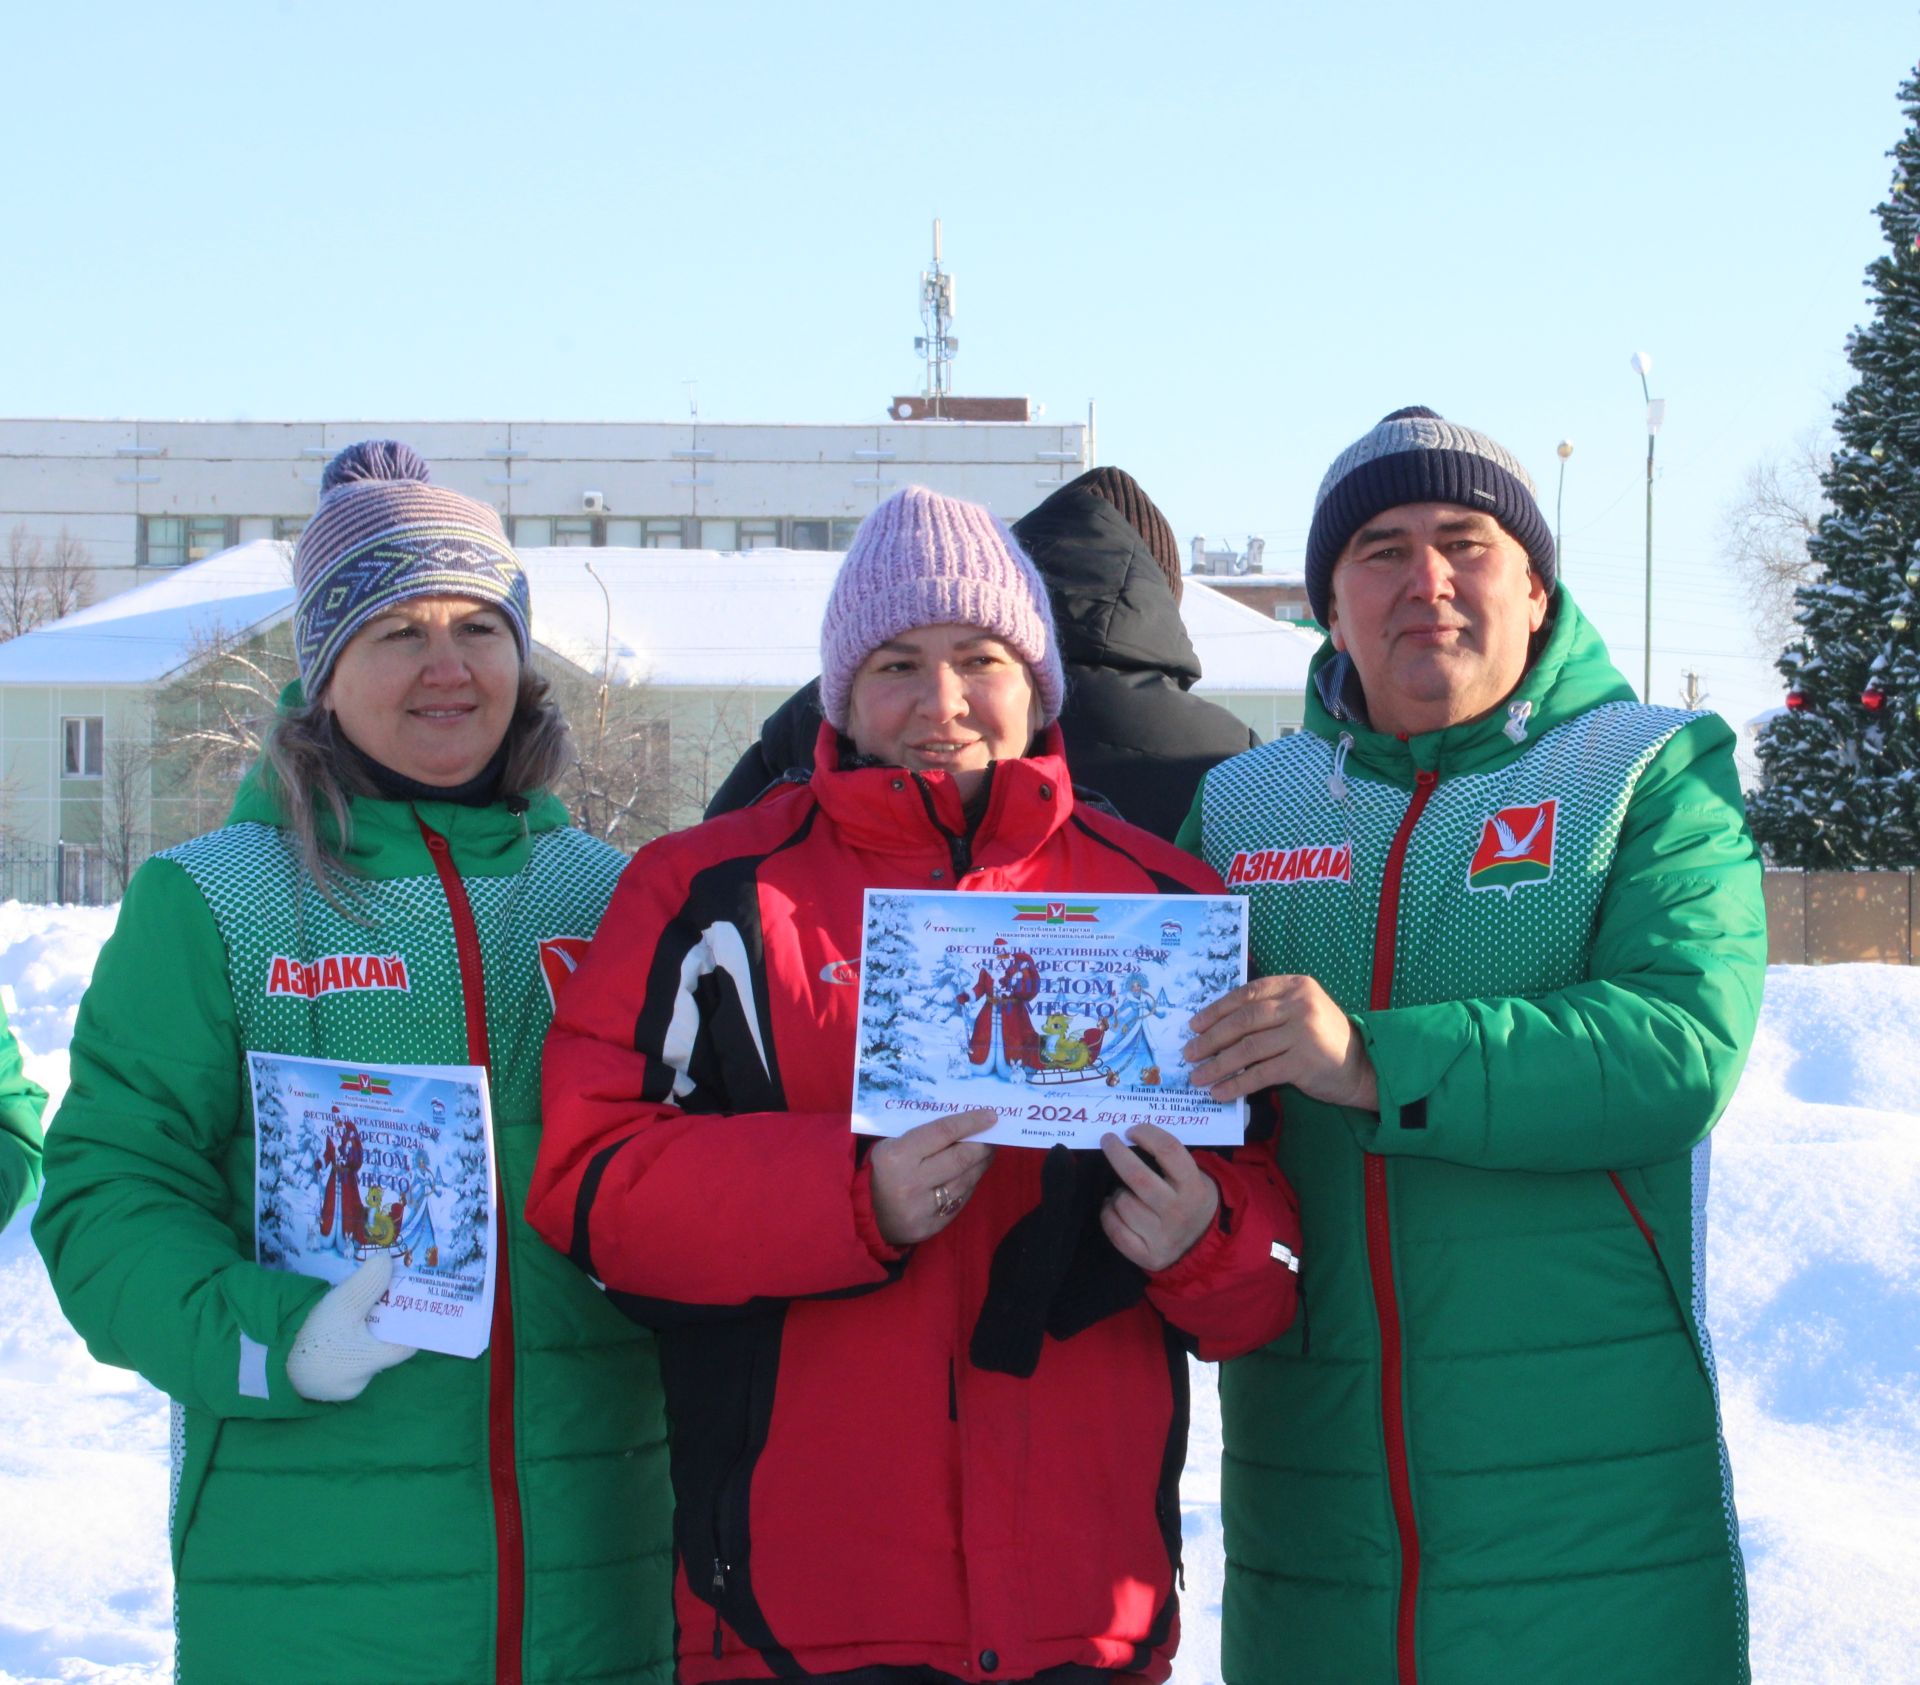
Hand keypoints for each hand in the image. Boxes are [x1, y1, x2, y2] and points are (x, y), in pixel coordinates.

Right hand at [286, 1251, 419, 1402]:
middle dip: (381, 1325)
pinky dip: (340, 1347)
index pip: (407, 1344)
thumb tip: (388, 1261)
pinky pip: (339, 1365)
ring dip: (359, 1335)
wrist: (266, 1360)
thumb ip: (369, 1282)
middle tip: (379, 1298)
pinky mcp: (318, 1389)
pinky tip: (331, 1329)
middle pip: (381, 1349)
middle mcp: (360, 1381)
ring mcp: (338, 1389)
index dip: (410, 1323)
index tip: (409, 1301)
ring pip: (358, 1357)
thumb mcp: (344, 1303)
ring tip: (355, 1310)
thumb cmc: (312, 1335)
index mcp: (373, 1361)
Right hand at [870, 1108, 996, 1244]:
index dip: (970, 1122)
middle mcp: (910, 1183)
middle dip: (982, 1145)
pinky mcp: (931, 1226)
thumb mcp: (891, 1144)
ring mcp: (922, 1208)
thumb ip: (924, 1135)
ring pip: (965, 1180)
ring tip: (987, 1151)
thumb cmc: (883, 1170)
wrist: (866, 1213)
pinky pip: (960, 1200)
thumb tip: (965, 1124)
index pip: (943, 1132)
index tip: (991, 1116)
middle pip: (960, 1158)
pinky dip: (970, 1183)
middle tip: (994, 1135)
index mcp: (896, 1156)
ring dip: (981, 1164)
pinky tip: (973, 1172)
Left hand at [1098, 1123, 1219, 1271]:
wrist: (1203, 1240)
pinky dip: (1108, 1214)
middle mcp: (1178, 1212)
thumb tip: (1128, 1137)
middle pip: (1138, 1177)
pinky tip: (1114, 1208)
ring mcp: (1163, 1237)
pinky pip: (1115, 1229)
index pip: (1169, 1151)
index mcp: (1193, 1187)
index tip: (1131, 1130)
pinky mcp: (1148, 1256)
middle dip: (1117, 1153)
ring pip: (1123, 1203)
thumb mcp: (1192, 1176)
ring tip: (1123, 1190)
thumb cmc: (1188, 1198)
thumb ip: (1167, 1159)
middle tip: (1108, 1140)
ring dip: (1115, 1191)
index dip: (1147, 1134)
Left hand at [1184, 974, 1378, 1110]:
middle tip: (1189, 1053)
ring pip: (1248, 1048)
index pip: (1246, 994)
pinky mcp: (1304, 1062)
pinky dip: (1236, 1084)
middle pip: (1244, 1020)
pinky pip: (1260, 1073)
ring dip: (1218, 1065)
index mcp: (1294, 985)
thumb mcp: (1298, 1012)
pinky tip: (1220, 1092)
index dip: (1216, 1010)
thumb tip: (1214, 1026)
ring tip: (1197, 1077)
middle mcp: (1300, 1004)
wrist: (1360, 1067)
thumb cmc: (1320, 1039)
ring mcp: (1303, 1032)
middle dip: (1211, 1039)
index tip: (1194, 1025)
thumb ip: (1267, 1010)